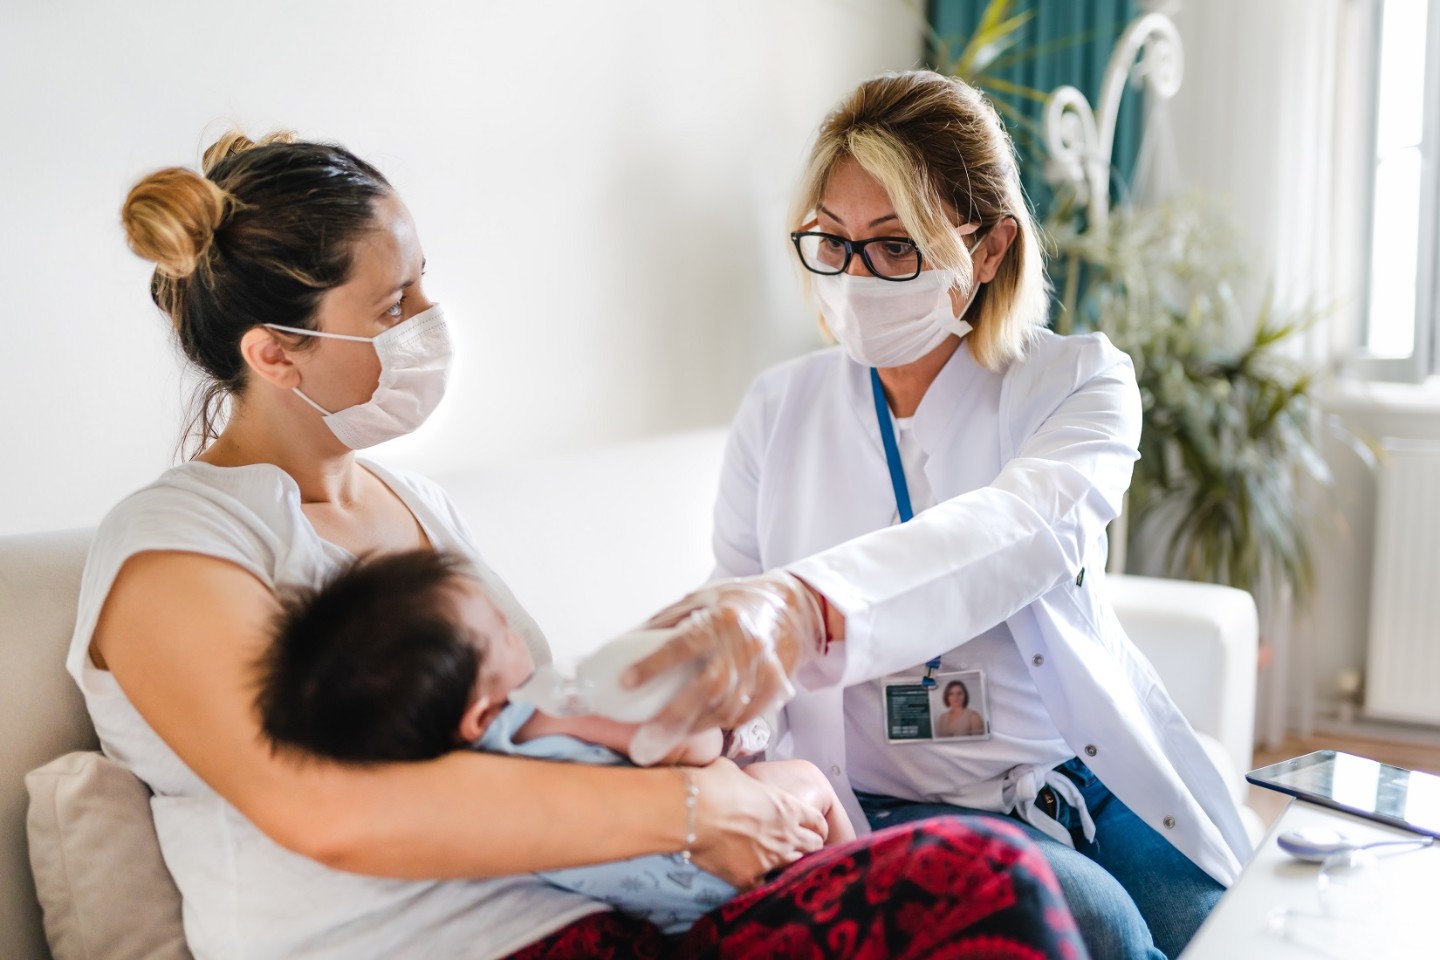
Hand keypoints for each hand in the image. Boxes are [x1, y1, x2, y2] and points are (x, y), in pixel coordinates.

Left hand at [624, 571, 825, 765]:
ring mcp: (764, 668)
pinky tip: (698, 729)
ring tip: (663, 742)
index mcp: (722, 618)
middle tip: (644, 744)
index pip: (683, 644)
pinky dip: (719, 725)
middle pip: (708, 687)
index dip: (653, 664)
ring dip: (693, 728)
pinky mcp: (775, 686)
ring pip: (727, 708)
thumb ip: (667, 621)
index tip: (625, 682)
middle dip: (673, 718)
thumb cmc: (737, 603)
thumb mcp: (700, 599)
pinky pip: (745, 715)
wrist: (792, 608)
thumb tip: (624, 643)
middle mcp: (745, 644)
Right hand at [688, 758, 826, 888]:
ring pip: (793, 866)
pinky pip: (762, 884)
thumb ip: (745, 782)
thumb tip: (734, 778)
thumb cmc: (712, 784)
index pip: (817, 821)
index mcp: (787, 807)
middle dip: (810, 846)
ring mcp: (770, 859)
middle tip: (800, 846)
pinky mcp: (749, 877)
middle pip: (813, 846)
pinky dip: (757, 880)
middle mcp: (785, 835)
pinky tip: (749, 875)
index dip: (818, 826)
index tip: (816, 829)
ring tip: (774, 858)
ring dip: (787, 862)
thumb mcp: (735, 772)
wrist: (690, 811)